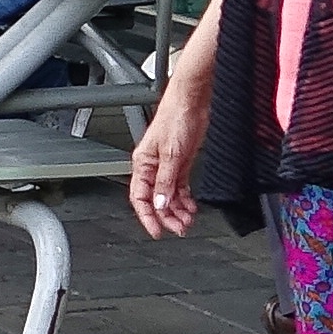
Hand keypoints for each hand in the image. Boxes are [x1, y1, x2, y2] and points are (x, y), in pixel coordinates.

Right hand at [127, 81, 208, 237]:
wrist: (192, 102)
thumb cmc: (176, 118)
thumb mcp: (171, 154)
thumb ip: (165, 181)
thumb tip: (160, 204)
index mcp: (143, 164)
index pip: (140, 198)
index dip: (147, 217)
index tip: (157, 231)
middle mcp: (153, 167)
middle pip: (156, 200)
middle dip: (166, 216)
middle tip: (179, 228)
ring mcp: (167, 165)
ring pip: (169, 196)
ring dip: (178, 210)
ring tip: (188, 220)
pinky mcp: (181, 163)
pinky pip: (180, 188)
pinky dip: (185, 199)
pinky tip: (191, 207)